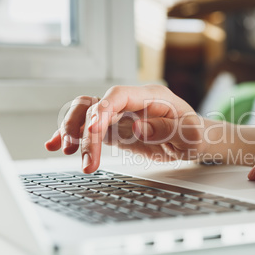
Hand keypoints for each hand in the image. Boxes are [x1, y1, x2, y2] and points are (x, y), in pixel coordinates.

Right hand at [45, 85, 205, 172]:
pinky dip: (73, 134)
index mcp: (151, 96)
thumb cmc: (196, 135)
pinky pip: (89, 127)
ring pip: (86, 112)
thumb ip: (167, 130)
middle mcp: (132, 102)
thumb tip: (138, 127)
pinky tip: (59, 144)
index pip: (118, 96)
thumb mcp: (190, 135)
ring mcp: (122, 115)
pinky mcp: (116, 128)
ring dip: (72, 129)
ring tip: (66, 150)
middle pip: (97, 105)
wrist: (195, 140)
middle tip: (84, 158)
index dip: (102, 111)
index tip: (92, 131)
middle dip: (85, 131)